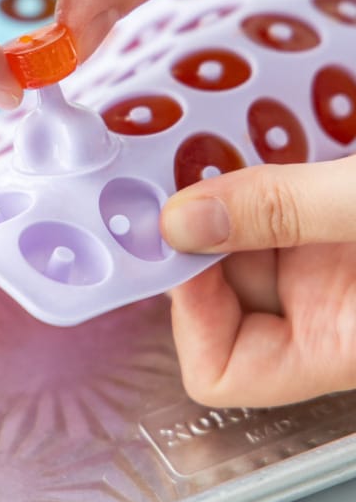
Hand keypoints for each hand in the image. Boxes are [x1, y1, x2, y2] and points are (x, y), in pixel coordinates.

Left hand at [161, 156, 355, 406]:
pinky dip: (250, 173)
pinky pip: (269, 207)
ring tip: (201, 141)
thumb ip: (282, 212)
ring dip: (214, 193)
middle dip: (190, 234)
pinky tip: (241, 131)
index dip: (187, 311)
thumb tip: (182, 222)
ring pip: (235, 241)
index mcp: (340, 345)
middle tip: (163, 172)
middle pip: (216, 292)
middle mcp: (324, 312)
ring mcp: (326, 265)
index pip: (220, 370)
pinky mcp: (331, 222)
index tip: (178, 240)